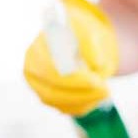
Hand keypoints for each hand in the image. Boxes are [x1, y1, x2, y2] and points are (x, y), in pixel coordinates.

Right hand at [23, 0, 119, 115]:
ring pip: (58, 102)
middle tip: (106, 90)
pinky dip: (83, 105)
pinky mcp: (47, 97)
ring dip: (85, 100)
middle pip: (51, 92)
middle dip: (81, 94)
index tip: (97, 80)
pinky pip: (64, 108)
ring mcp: (38, 86)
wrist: (75, 37)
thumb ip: (90, 43)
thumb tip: (97, 64)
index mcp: (36, 48)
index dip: (72, 79)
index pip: (49, 70)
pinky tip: (96, 96)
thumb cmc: (78, 31)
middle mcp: (32, 69)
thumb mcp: (86, 28)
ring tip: (105, 91)